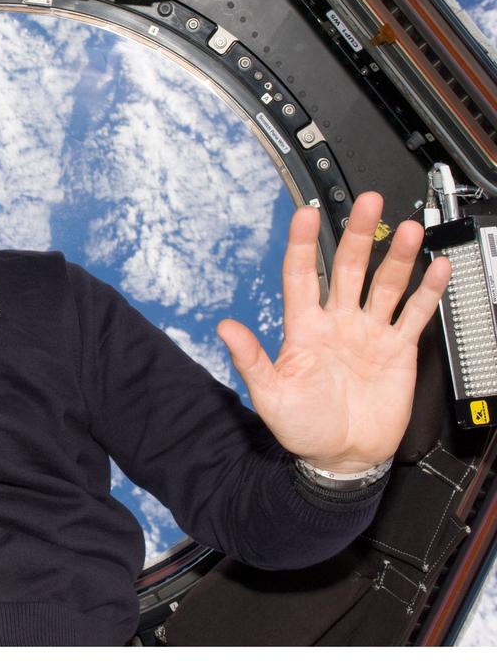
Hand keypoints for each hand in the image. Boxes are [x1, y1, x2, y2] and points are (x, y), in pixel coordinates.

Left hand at [217, 192, 450, 472]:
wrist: (342, 458)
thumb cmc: (302, 428)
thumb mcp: (269, 395)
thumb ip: (250, 359)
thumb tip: (224, 328)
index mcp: (304, 327)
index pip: (301, 274)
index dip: (302, 243)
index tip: (304, 213)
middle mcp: (337, 322)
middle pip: (346, 267)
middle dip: (357, 234)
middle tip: (367, 203)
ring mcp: (368, 333)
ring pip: (385, 284)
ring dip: (397, 256)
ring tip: (410, 229)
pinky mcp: (397, 350)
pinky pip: (414, 314)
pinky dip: (427, 291)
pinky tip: (437, 267)